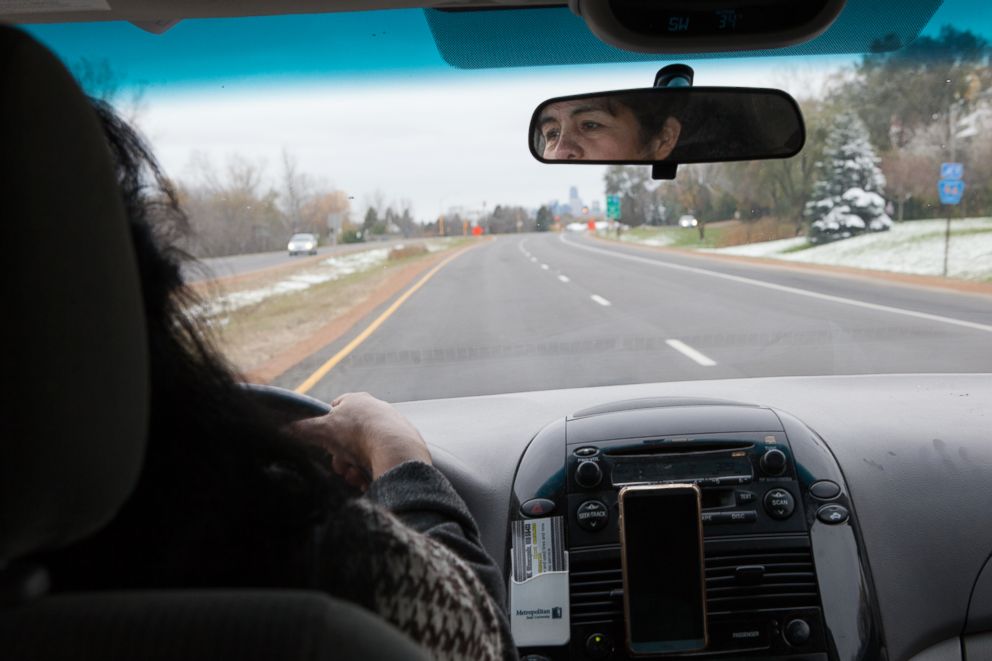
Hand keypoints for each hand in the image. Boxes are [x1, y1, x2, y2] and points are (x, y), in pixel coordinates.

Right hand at [289, 392, 430, 490]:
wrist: (395, 448)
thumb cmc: (357, 433)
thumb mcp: (323, 429)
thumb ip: (302, 428)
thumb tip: (283, 428)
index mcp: (358, 400)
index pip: (337, 408)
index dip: (327, 427)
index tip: (324, 441)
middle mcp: (377, 410)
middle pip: (350, 435)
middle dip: (341, 454)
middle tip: (339, 467)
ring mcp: (392, 427)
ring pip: (365, 450)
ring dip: (354, 466)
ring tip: (353, 476)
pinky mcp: (403, 445)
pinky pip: (381, 460)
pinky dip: (371, 472)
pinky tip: (366, 481)